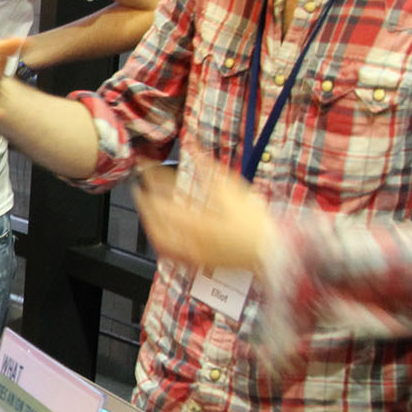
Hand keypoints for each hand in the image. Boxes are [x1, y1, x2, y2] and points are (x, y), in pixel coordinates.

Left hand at [133, 161, 272, 272]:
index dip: (151, 180)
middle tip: (138, 187)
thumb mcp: (233, 190)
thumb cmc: (256, 222)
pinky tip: (158, 233)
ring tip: (145, 208)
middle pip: (155, 220)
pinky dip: (160, 240)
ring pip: (159, 239)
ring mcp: (193, 254)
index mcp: (197, 223)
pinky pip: (171, 254)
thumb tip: (194, 149)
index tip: (144, 167)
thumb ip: (209, 169)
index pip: (163, 198)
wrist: (272, 249)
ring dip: (149, 221)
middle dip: (144, 202)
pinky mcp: (199, 261)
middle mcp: (190, 241)